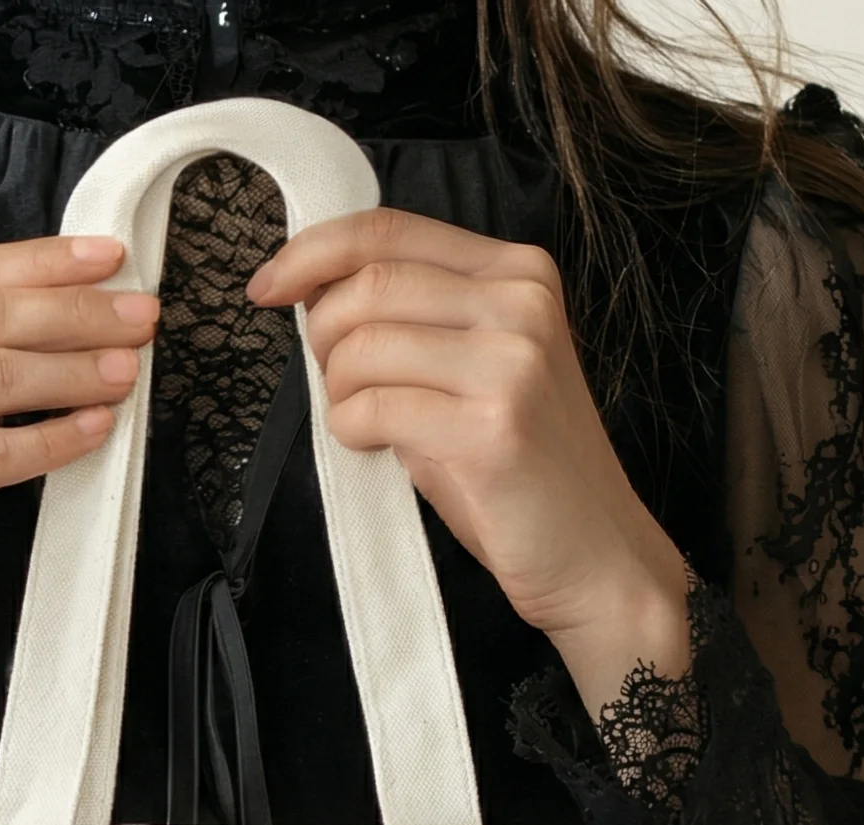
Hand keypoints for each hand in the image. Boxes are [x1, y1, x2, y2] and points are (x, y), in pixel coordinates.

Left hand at [246, 209, 692, 715]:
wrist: (594, 554)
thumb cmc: (522, 472)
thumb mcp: (478, 371)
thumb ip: (419, 323)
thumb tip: (321, 296)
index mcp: (518, 273)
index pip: (389, 229)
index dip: (313, 251)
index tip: (269, 285)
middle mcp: (520, 303)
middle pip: (369, 282)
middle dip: (322, 333)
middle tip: (332, 383)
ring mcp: (510, 363)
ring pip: (364, 344)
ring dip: (338, 390)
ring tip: (363, 423)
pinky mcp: (490, 427)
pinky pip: (375, 407)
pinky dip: (352, 429)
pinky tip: (375, 447)